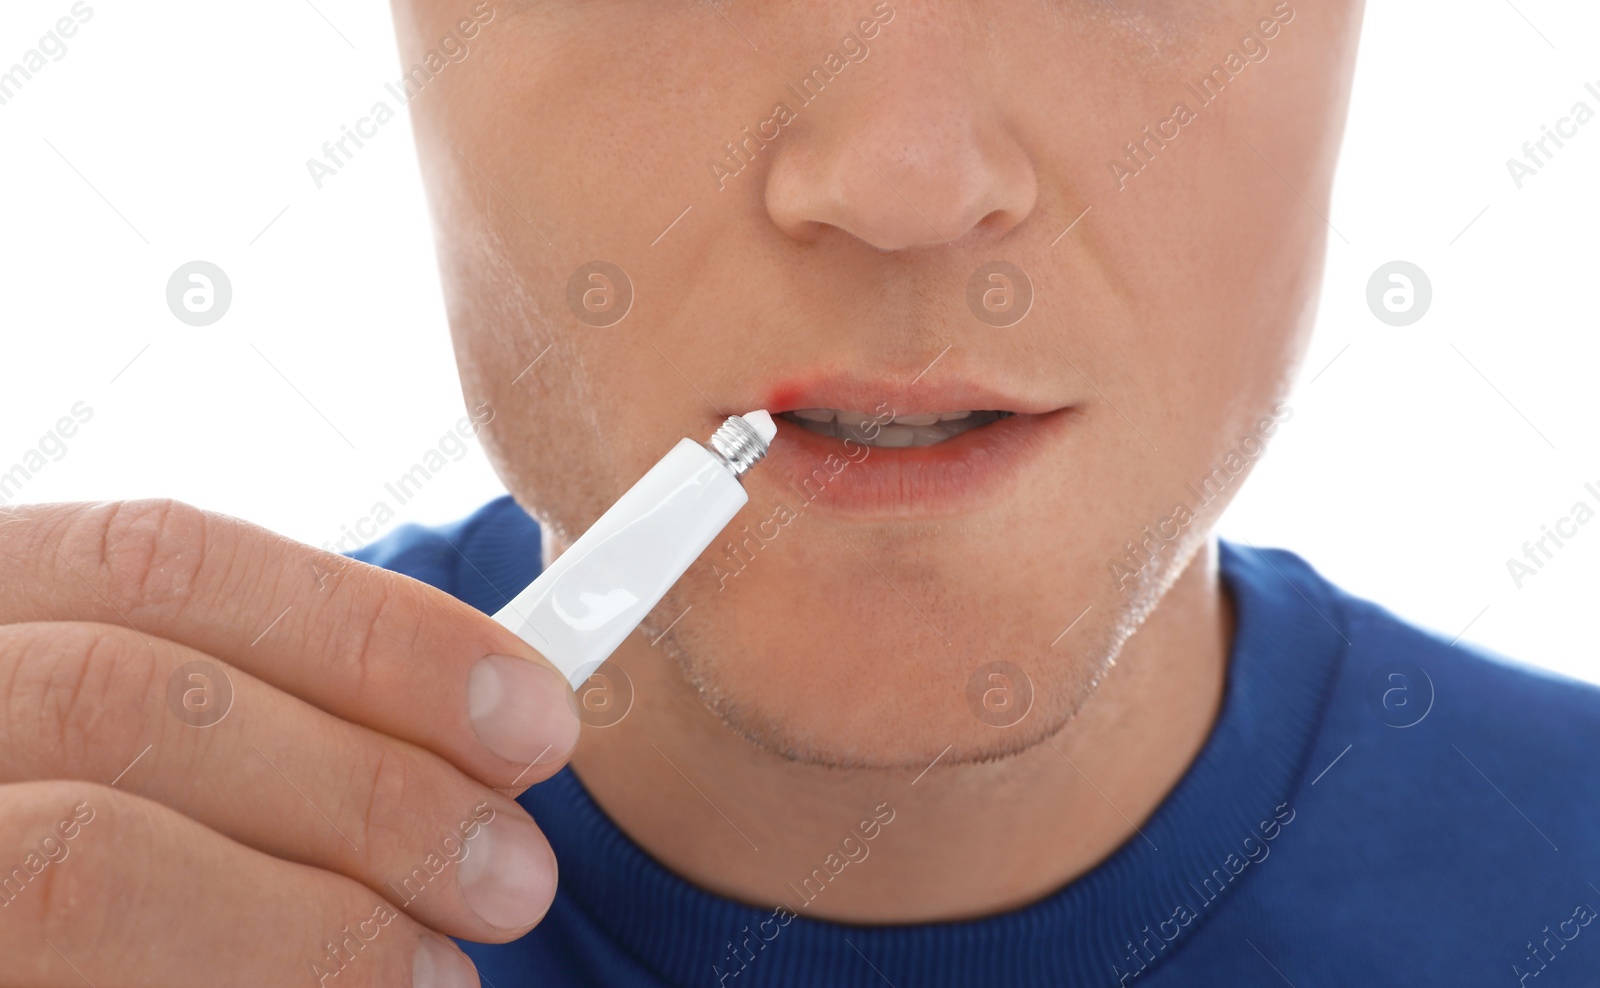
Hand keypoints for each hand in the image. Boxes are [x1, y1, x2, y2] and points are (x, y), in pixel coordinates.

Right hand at [0, 500, 580, 986]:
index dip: (372, 632)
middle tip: (515, 877)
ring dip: (308, 923)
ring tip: (438, 978)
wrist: (33, 930)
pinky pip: (72, 973)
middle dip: (362, 785)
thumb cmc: (79, 847)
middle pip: (133, 698)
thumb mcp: (144, 742)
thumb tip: (487, 736)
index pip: (163, 558)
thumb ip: (256, 718)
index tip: (532, 716)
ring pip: (90, 861)